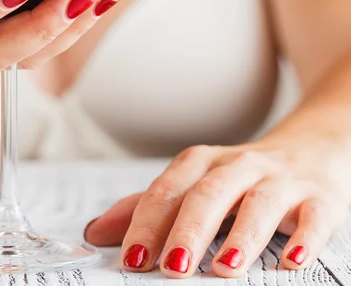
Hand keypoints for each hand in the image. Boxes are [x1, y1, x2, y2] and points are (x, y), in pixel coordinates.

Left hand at [84, 137, 350, 277]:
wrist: (312, 146)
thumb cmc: (242, 175)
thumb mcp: (195, 183)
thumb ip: (149, 207)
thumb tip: (96, 232)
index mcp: (201, 163)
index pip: (167, 191)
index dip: (147, 224)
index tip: (130, 258)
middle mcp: (238, 166)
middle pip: (208, 194)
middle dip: (188, 231)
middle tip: (171, 267)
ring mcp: (280, 180)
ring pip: (259, 203)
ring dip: (241, 236)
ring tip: (223, 269)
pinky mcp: (319, 197)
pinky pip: (314, 216)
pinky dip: (305, 238)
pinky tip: (292, 262)